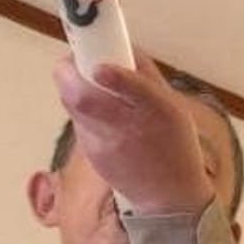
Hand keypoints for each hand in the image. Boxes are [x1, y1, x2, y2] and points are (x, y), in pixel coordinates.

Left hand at [51, 53, 216, 216]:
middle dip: (69, 70)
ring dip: (74, 87)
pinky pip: (78, 121)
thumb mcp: (175, 108)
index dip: (112, 75)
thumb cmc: (175, 147)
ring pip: (73, 104)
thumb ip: (146, 76)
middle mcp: (129, 128)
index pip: (134, 89)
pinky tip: (100, 117)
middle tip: (77, 61)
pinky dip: (83, 111)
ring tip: (91, 87)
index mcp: (158, 111)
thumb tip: (122, 45)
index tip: (100, 65)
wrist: (169, 198)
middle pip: (81, 96)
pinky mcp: (91, 154)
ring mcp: (105, 144)